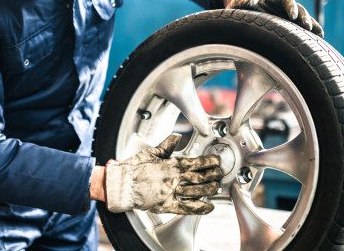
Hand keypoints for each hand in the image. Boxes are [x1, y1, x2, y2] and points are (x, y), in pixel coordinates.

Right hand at [105, 134, 222, 214]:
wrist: (122, 184)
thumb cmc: (134, 168)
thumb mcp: (152, 152)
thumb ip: (167, 145)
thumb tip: (177, 136)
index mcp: (171, 164)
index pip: (196, 162)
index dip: (209, 162)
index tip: (216, 161)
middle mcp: (174, 178)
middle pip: (200, 177)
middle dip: (213, 175)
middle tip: (220, 174)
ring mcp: (171, 192)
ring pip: (197, 191)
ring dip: (209, 189)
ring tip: (217, 187)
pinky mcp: (167, 205)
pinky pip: (187, 207)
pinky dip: (200, 208)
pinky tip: (209, 206)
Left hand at [225, 0, 323, 36]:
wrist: (241, 9)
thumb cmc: (240, 5)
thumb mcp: (239, 3)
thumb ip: (244, 1)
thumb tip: (251, 0)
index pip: (286, 0)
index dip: (291, 7)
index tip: (293, 16)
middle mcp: (282, 6)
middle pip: (298, 9)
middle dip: (304, 17)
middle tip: (307, 27)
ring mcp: (286, 15)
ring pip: (302, 19)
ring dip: (311, 25)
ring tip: (319, 34)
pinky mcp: (287, 25)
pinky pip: (300, 27)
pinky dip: (310, 31)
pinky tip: (319, 38)